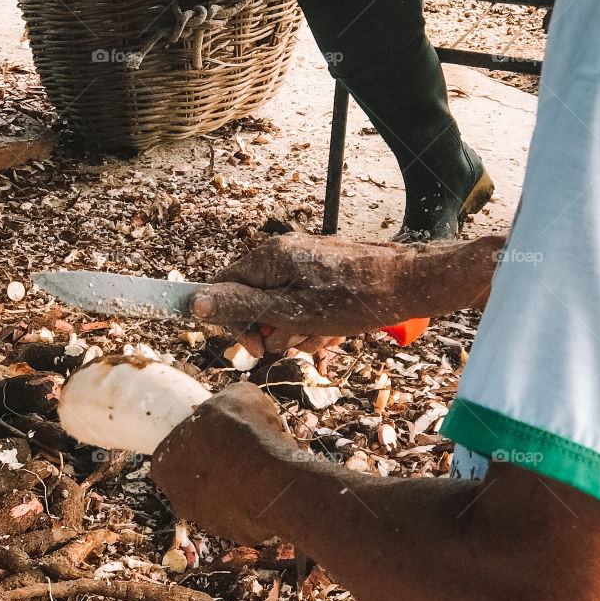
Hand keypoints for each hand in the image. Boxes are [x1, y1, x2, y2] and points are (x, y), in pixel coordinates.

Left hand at [150, 383, 296, 544]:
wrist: (271, 478)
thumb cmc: (244, 432)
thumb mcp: (236, 395)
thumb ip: (225, 402)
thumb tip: (232, 403)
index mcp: (164, 463)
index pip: (179, 446)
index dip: (205, 435)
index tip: (225, 430)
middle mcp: (178, 496)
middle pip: (200, 473)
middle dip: (221, 461)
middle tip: (246, 446)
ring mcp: (206, 519)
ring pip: (224, 494)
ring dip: (240, 481)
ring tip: (264, 463)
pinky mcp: (235, 534)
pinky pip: (246, 512)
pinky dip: (257, 500)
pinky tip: (272, 483)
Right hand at [190, 232, 417, 351]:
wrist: (405, 284)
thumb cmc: (350, 300)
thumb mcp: (290, 312)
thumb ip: (241, 307)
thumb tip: (195, 301)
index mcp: (268, 259)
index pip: (225, 287)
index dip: (235, 322)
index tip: (255, 347)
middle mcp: (283, 254)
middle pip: (253, 298)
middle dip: (270, 327)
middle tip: (292, 343)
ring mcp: (305, 261)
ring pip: (281, 304)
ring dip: (294, 328)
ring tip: (319, 337)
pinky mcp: (323, 271)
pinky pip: (303, 301)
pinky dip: (311, 321)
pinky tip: (331, 333)